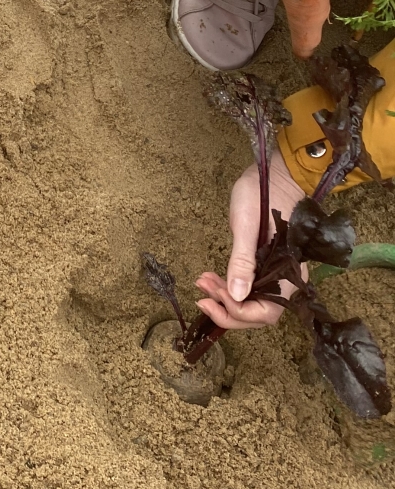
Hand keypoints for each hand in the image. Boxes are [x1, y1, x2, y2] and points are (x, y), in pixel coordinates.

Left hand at [194, 149, 305, 330]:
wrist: (275, 174)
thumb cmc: (263, 194)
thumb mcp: (247, 225)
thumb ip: (243, 261)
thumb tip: (236, 295)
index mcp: (286, 272)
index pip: (265, 313)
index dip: (238, 312)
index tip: (214, 295)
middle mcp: (285, 279)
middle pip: (258, 314)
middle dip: (228, 309)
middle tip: (202, 292)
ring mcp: (277, 273)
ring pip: (253, 303)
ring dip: (226, 300)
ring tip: (202, 282)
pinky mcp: (267, 265)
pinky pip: (251, 288)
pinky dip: (230, 289)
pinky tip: (213, 279)